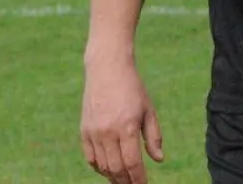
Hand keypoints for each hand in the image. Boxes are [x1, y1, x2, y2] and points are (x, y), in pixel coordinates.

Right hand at [81, 57, 164, 183]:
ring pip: (102, 166)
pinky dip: (99, 168)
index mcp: (127, 127)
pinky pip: (90, 157)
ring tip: (123, 181)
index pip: (132, 163)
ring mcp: (93, 132)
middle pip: (116, 168)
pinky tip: (108, 170)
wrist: (107, 70)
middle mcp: (108, 132)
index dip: (138, 179)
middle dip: (126, 182)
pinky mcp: (84, 130)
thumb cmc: (133, 89)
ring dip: (113, 177)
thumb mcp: (149, 110)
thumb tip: (159, 159)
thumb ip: (154, 136)